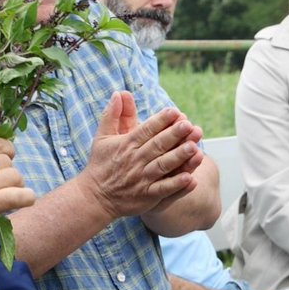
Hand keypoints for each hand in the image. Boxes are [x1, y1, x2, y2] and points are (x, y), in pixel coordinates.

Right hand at [0, 135, 33, 254]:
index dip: (4, 149)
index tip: (6, 157)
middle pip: (4, 160)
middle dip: (6, 171)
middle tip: (1, 184)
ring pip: (14, 176)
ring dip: (15, 185)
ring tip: (9, 194)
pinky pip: (16, 196)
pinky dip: (25, 197)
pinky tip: (25, 199)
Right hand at [76, 92, 202, 220]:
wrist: (94, 197)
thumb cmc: (100, 164)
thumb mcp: (102, 137)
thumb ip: (112, 114)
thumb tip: (119, 93)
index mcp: (126, 145)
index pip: (146, 130)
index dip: (161, 120)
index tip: (174, 111)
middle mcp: (135, 160)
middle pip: (157, 145)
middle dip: (174, 135)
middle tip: (189, 125)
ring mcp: (142, 179)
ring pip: (163, 166)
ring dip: (178, 157)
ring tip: (194, 147)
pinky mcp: (147, 196)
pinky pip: (164, 190)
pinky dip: (177, 185)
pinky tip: (191, 178)